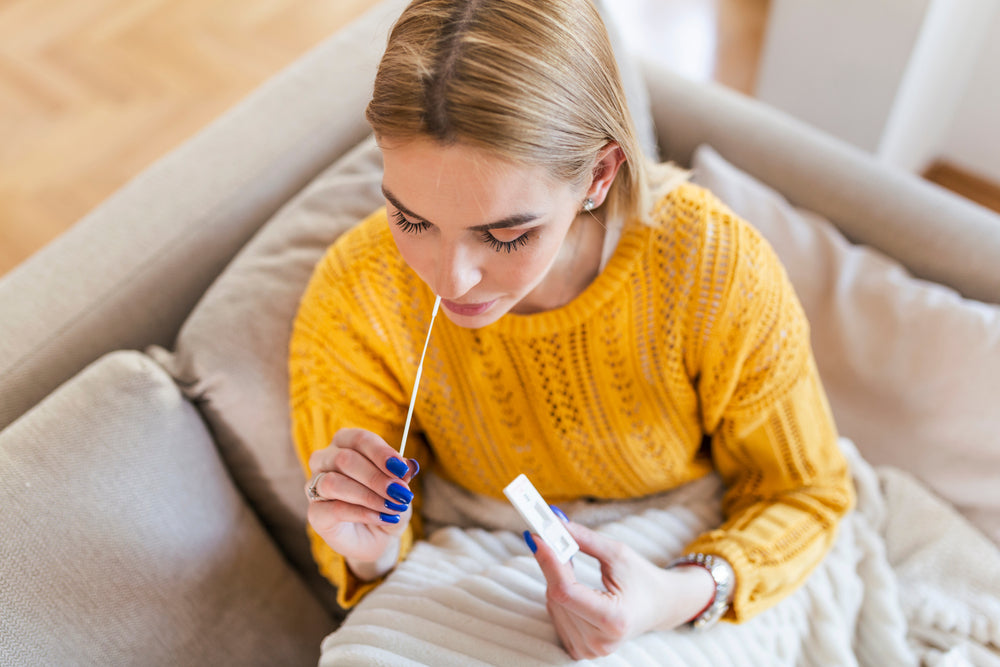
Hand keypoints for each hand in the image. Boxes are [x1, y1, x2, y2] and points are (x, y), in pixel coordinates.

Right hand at [306, 428, 418, 577]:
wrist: (377, 537)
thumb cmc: (385, 503)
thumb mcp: (400, 488)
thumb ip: (401, 474)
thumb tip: (409, 465)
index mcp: (346, 444)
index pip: (359, 439)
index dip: (381, 452)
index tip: (402, 469)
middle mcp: (325, 460)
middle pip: (344, 459)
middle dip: (376, 477)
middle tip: (400, 492)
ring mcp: (316, 486)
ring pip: (333, 482)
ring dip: (368, 496)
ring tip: (392, 507)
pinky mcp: (316, 513)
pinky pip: (334, 508)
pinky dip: (362, 513)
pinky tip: (381, 517)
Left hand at [526, 519, 714, 658]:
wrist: (658, 606)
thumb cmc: (641, 578)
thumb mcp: (618, 553)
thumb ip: (584, 539)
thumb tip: (554, 524)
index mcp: (614, 620)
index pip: (566, 591)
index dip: (548, 562)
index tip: (536, 537)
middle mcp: (600, 641)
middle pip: (556, 596)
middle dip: (553, 565)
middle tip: (554, 541)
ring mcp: (589, 649)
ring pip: (552, 604)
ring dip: (557, 580)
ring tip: (577, 571)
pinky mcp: (579, 650)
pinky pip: (555, 614)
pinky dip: (560, 596)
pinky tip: (576, 590)